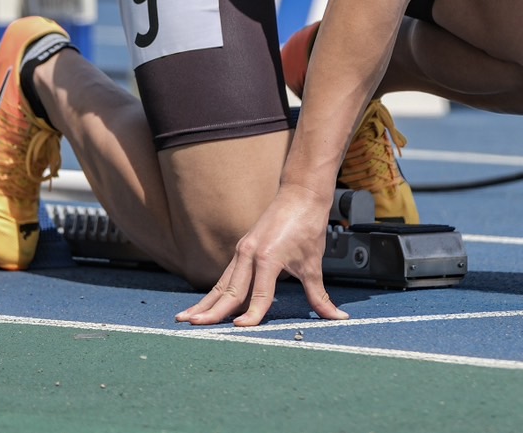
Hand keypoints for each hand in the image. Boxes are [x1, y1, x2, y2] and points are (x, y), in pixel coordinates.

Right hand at [175, 184, 348, 327]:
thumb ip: (319, 296)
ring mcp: (243, 251)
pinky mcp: (241, 249)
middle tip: (194, 327)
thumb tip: (338, 317)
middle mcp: (250, 253)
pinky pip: (225, 276)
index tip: (240, 330)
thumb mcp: (313, 263)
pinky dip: (213, 293)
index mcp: (268, 257)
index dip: (252, 315)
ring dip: (204, 303)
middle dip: (212, 311)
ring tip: (184, 318)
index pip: (259, 294)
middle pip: (230, 290)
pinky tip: (201, 306)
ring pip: (222, 284)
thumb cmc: (307, 224)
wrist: (301, 192)